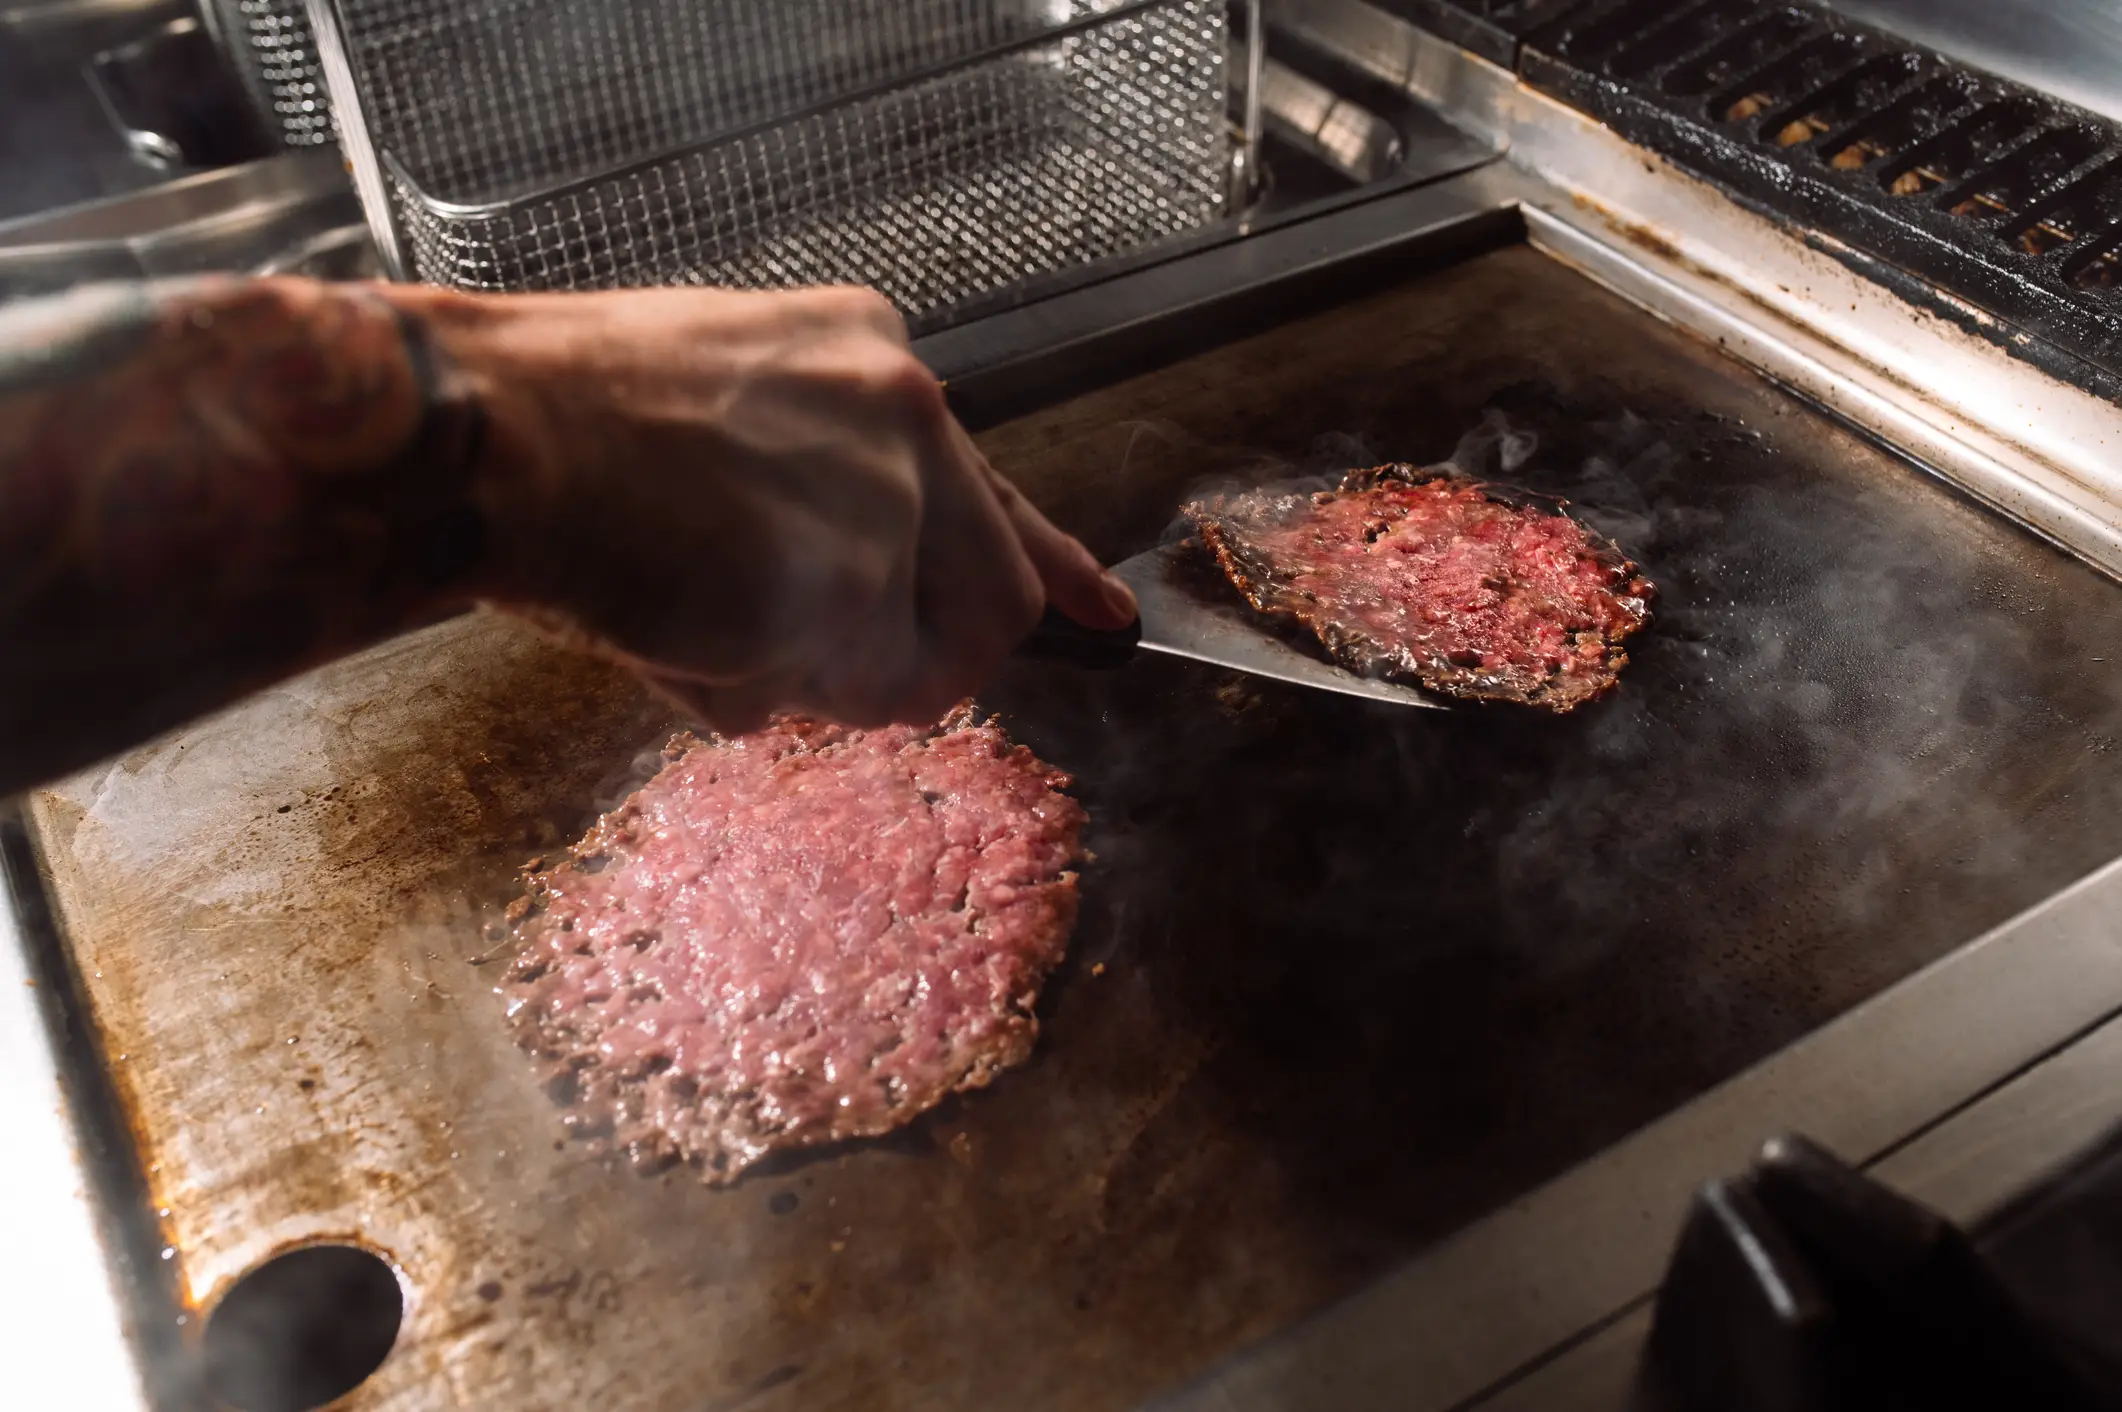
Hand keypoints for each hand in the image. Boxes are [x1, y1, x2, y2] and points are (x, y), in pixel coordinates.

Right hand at [405, 283, 1137, 731]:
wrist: (475, 426)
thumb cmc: (560, 421)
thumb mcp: (727, 409)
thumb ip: (826, 487)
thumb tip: (872, 598)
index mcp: (874, 360)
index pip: (996, 491)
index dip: (1053, 567)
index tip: (1102, 617)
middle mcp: (905, 416)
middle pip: (985, 610)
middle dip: (901, 662)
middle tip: (801, 656)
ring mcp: (879, 501)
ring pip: (895, 671)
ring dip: (798, 675)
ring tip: (689, 608)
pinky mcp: (837, 586)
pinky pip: (816, 700)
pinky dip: (735, 689)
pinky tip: (666, 622)